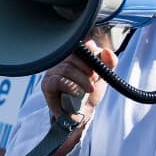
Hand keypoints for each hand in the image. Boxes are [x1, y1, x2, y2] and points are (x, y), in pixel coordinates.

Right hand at [39, 39, 116, 155]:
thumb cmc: (90, 92)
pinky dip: (71, 87)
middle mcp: (61, 60)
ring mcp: (52, 71)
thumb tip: (107, 51)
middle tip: (95, 80)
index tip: (97, 64)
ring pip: (67, 68)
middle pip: (74, 55)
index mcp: (74, 54)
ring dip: (82, 80)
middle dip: (88, 69)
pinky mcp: (47, 84)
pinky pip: (58, 80)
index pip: (81, 42)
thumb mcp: (103, 76)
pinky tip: (78, 93)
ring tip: (89, 89)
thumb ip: (109, 63)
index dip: (91, 51)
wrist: (82, 113)